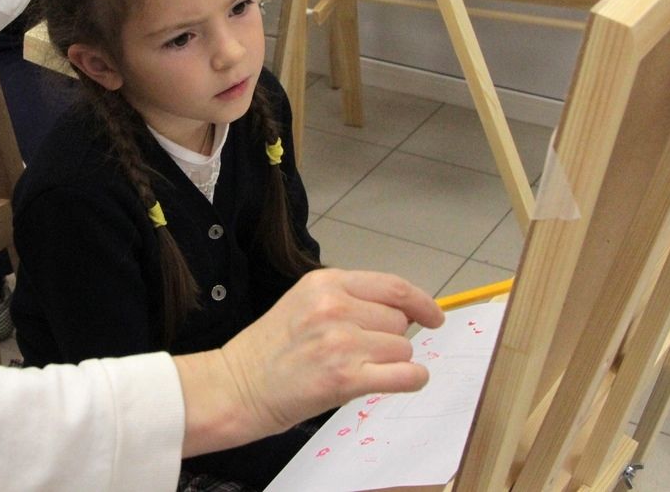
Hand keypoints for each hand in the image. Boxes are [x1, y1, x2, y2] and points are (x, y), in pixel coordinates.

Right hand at [175, 268, 443, 456]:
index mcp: (325, 283)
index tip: (434, 315)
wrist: (236, 386)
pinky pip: (405, 375)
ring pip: (402, 348)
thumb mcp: (303, 303)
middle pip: (399, 320)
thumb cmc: (268, 349)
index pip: (392, 286)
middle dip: (390, 337)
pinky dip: (411, 380)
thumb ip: (348, 300)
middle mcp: (335, 307)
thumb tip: (403, 312)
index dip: (420, 301)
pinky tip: (399, 381)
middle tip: (360, 352)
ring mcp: (341, 343)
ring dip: (390, 361)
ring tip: (357, 369)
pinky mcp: (345, 378)